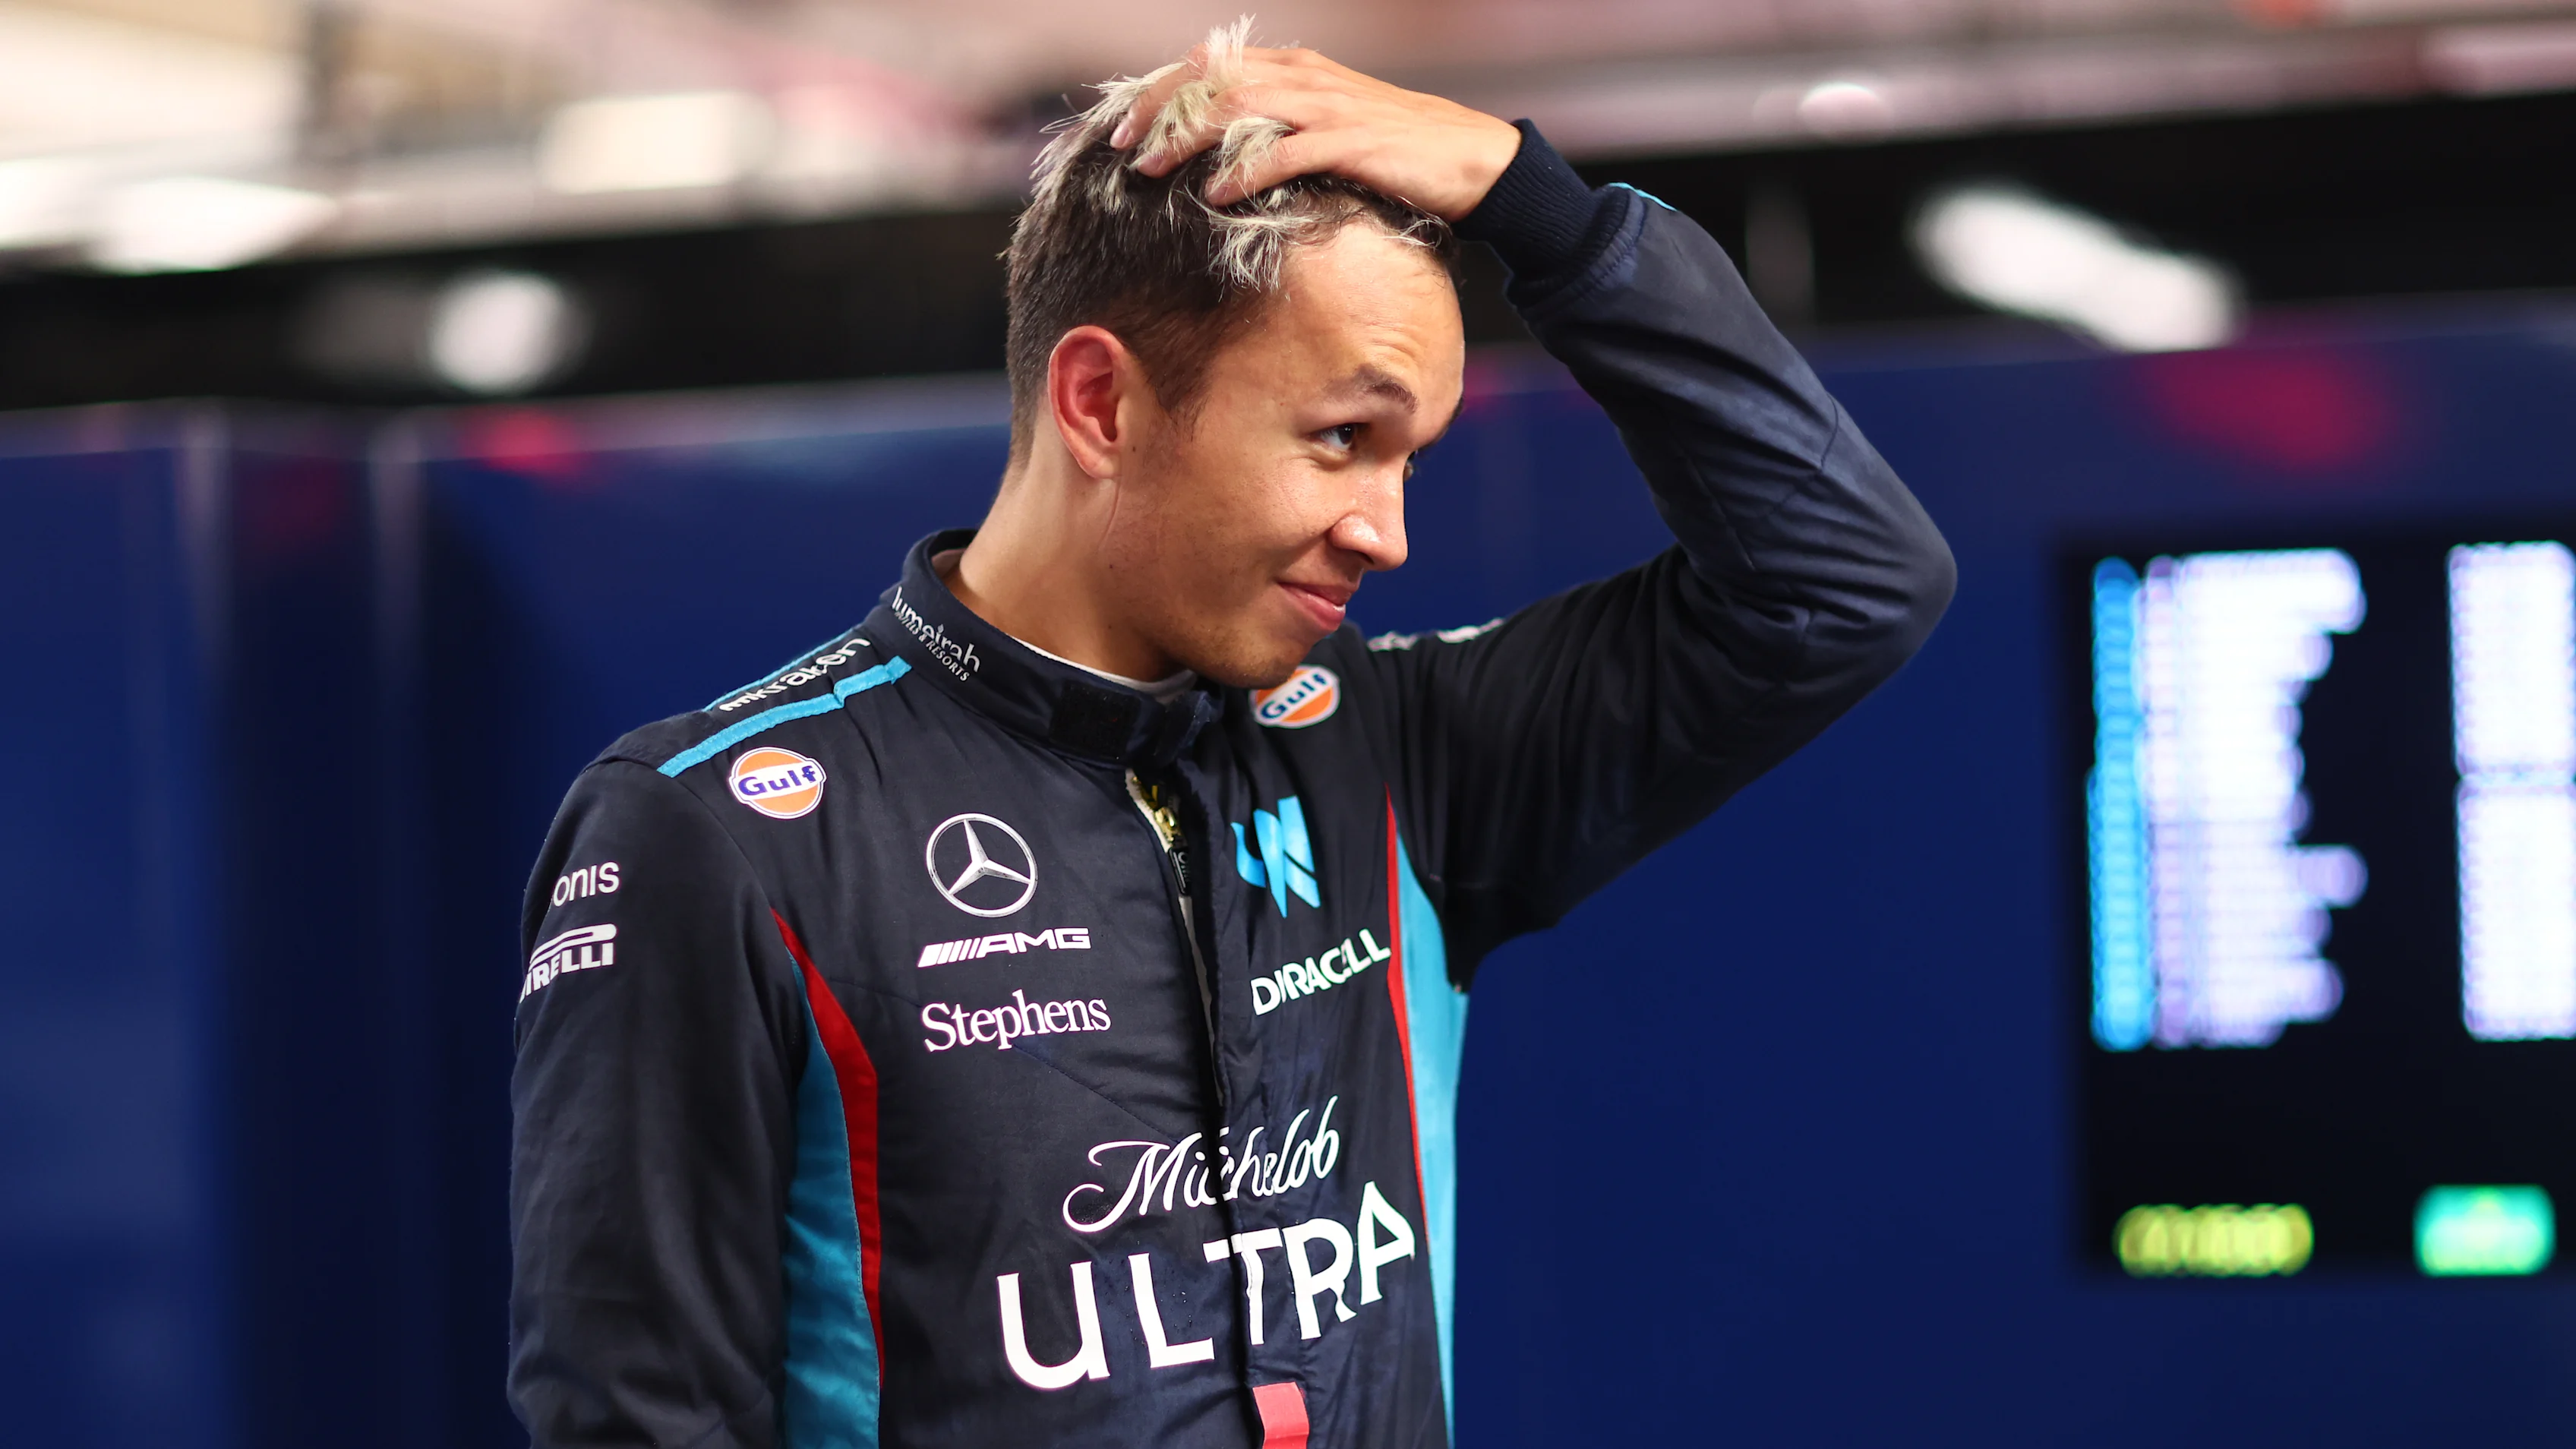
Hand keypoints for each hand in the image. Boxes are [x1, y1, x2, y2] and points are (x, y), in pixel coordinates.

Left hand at [1108, 44, 1521, 221]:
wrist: (1473, 160)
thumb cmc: (1399, 150)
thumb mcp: (1331, 124)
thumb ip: (1283, 124)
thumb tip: (1226, 149)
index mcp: (1298, 67)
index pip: (1212, 64)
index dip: (1162, 90)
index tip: (1125, 125)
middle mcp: (1307, 77)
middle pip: (1213, 80)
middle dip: (1160, 112)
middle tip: (1123, 148)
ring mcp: (1329, 107)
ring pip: (1240, 107)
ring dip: (1188, 137)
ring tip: (1152, 168)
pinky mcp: (1351, 143)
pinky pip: (1284, 153)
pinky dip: (1244, 172)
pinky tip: (1215, 194)